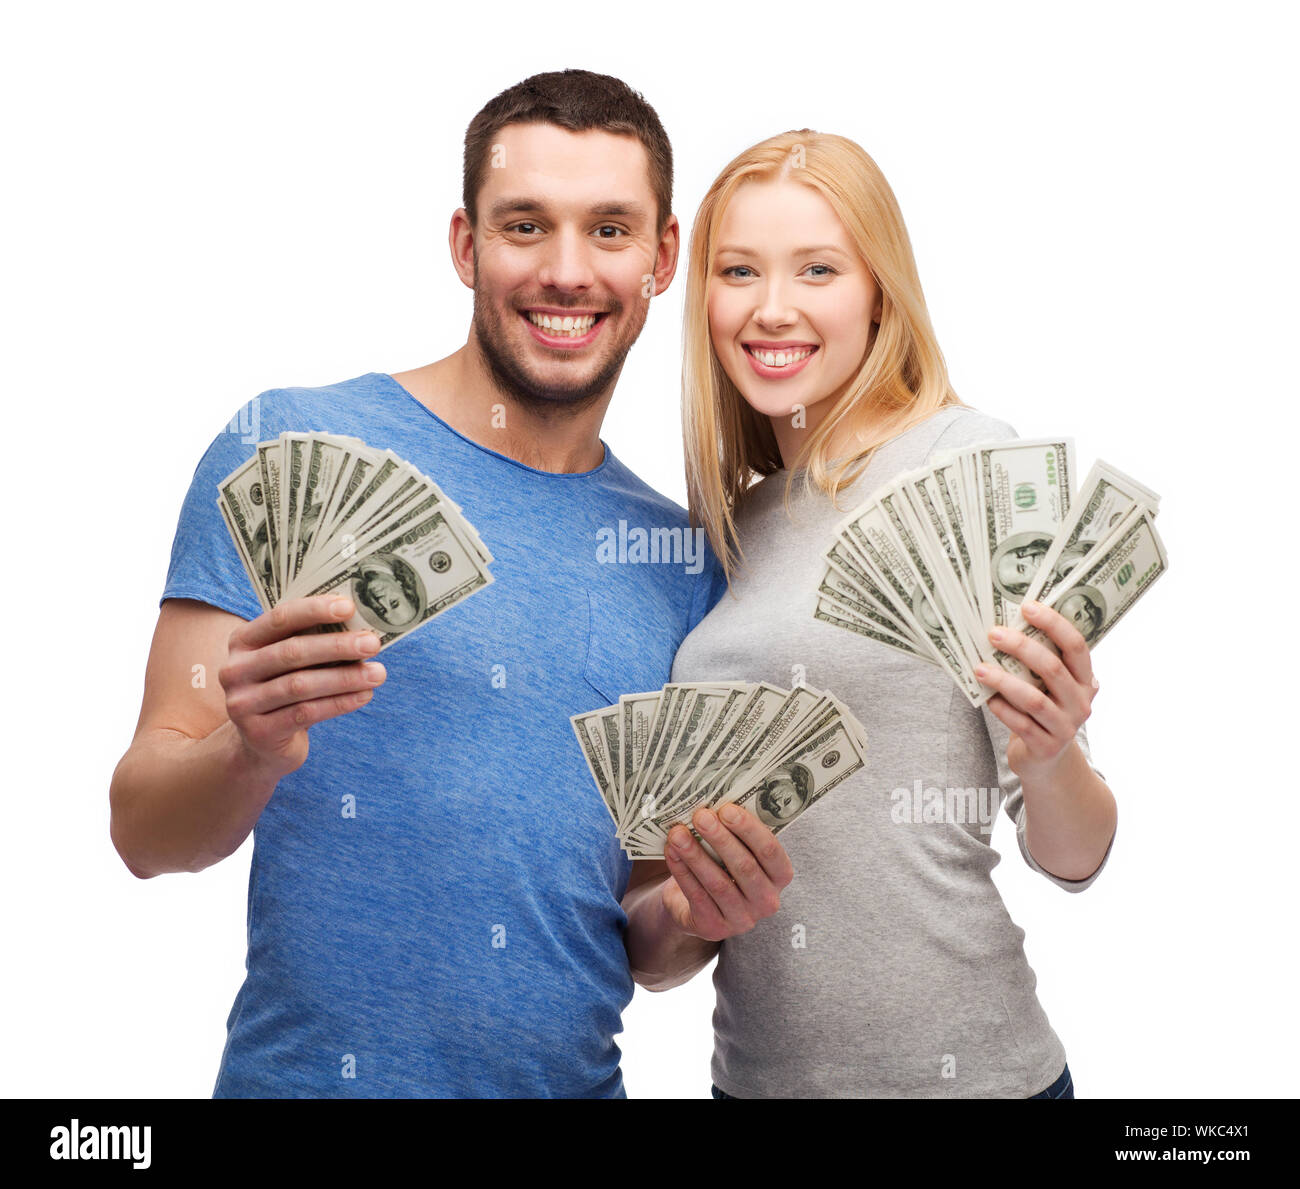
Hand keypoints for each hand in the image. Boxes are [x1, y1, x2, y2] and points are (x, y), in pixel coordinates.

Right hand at [219, 595, 386, 775]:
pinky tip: (364, 695)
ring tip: (378, 673)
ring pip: (301, 685)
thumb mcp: (290, 662)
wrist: (262, 743)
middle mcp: (235, 670)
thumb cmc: (285, 688)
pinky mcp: (258, 732)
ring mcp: (242, 703)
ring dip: (345, 678)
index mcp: (242, 641)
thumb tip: (360, 625)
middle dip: (337, 646)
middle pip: (292, 652)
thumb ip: (312, 640)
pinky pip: (306, 713)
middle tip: (372, 643)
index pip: (279, 618)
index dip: (314, 610)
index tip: (350, 607)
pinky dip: (340, 703)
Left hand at [661, 804, 793, 942]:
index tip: (726, 809)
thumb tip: (714, 801)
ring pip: (717, 883)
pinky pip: (697, 897)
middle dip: (720, 838)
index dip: (749, 829)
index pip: (770, 851)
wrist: (698, 904)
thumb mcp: (735, 849)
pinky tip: (671, 852)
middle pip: (744, 867)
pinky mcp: (714, 928)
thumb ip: (734, 831)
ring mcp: (742, 919)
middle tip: (700, 815)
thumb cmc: (722, 865)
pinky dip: (682, 872)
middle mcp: (767, 901)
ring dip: (695, 855)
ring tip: (678, 833)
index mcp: (780, 876)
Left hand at [976, 599, 1098, 779]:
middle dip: (1021, 648)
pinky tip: (987, 699)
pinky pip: (1021, 724)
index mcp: (1085, 680)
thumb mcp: (1050, 688)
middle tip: (993, 634)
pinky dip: (1002, 709)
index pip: (1076, 646)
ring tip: (979, 668)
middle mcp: (1081, 702)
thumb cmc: (1043, 712)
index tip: (1027, 607)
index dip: (1053, 624)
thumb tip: (1003, 627)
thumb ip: (1040, 664)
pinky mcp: (1047, 747)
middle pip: (1052, 668)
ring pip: (1034, 699)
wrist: (1047, 761)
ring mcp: (1066, 727)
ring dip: (1003, 680)